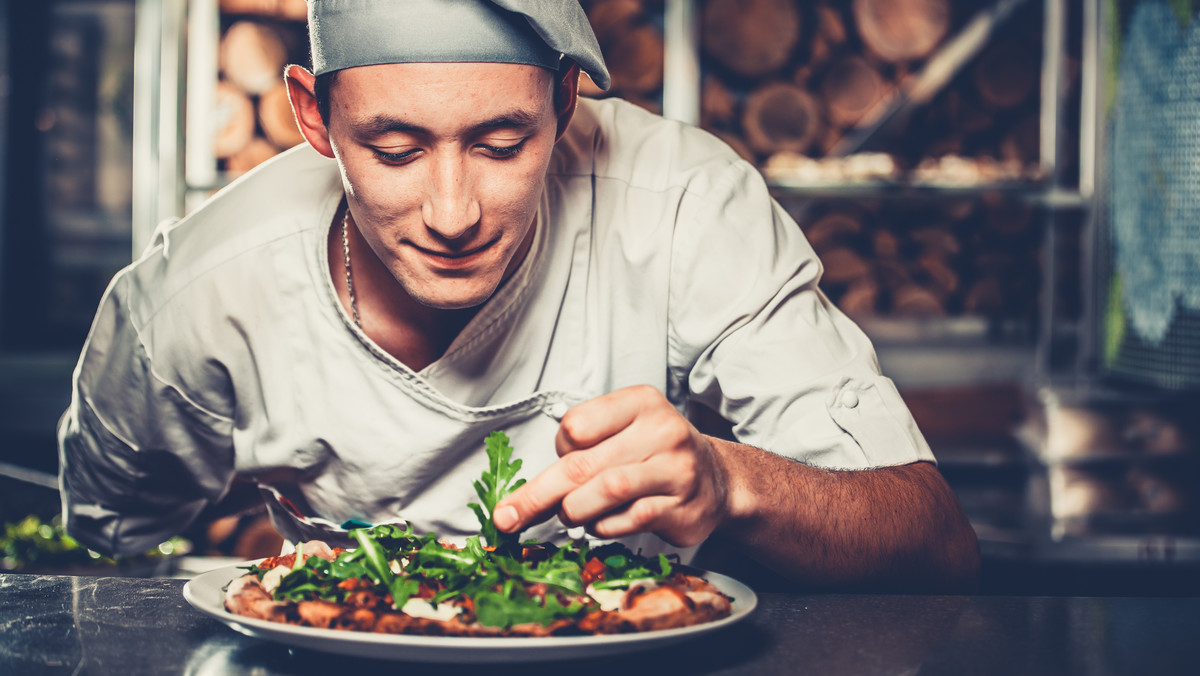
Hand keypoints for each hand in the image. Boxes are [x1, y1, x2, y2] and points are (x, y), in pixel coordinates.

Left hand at [492, 385, 729, 546]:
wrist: (718, 480)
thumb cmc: (657, 453)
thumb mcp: (625, 430)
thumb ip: (584, 448)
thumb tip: (523, 492)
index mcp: (641, 403)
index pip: (576, 426)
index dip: (560, 449)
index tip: (563, 459)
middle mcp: (663, 431)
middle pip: (583, 464)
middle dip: (538, 495)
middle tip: (507, 518)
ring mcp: (677, 471)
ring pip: (606, 492)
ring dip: (575, 511)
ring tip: (570, 516)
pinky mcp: (684, 508)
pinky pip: (629, 521)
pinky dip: (604, 527)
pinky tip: (602, 524)